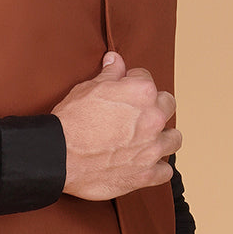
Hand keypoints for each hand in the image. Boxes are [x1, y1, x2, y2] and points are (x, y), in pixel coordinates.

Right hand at [50, 51, 180, 200]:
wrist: (59, 155)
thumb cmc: (72, 121)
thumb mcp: (88, 88)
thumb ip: (109, 73)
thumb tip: (115, 59)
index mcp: (142, 92)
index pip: (147, 78)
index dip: (133, 83)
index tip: (124, 91)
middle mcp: (153, 118)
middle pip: (168, 105)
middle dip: (154, 107)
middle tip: (136, 114)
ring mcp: (152, 148)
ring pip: (173, 138)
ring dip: (162, 137)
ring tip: (147, 139)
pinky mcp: (146, 174)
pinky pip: (165, 171)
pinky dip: (157, 168)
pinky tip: (145, 164)